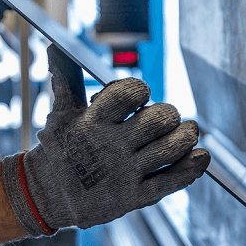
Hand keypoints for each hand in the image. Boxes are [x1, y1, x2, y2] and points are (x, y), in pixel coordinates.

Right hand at [2, 45, 210, 234]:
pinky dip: (191, 167)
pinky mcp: (134, 196)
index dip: (141, 90)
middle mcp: (111, 146)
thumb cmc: (57, 151)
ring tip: (188, 132)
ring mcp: (124, 173)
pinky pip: (172, 180)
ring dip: (186, 137)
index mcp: (93, 121)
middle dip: (170, 115)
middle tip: (169, 118)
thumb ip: (66, 82)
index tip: (141, 95)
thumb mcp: (60, 115)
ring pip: (171, 149)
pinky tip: (199, 157)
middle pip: (158, 120)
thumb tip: (55, 49)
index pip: (128, 94)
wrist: (45, 196)